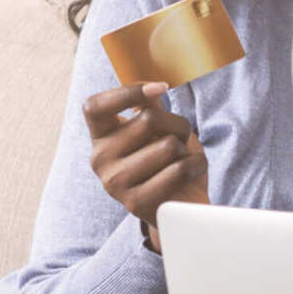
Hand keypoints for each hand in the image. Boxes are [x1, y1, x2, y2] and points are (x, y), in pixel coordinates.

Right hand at [82, 82, 208, 250]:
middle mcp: (99, 160)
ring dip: (187, 149)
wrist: (179, 205)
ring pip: (168, 145)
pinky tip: (192, 172)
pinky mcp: (137, 203)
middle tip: (180, 138)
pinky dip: (197, 165)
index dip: (128, 91)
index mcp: (100, 137)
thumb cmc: (167, 160)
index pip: (95, 106)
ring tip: (181, 161)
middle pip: (148, 120)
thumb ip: (150, 108)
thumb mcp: (157, 129)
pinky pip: (180, 169)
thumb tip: (154, 88)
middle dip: (177, 124)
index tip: (161, 88)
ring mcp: (115, 184)